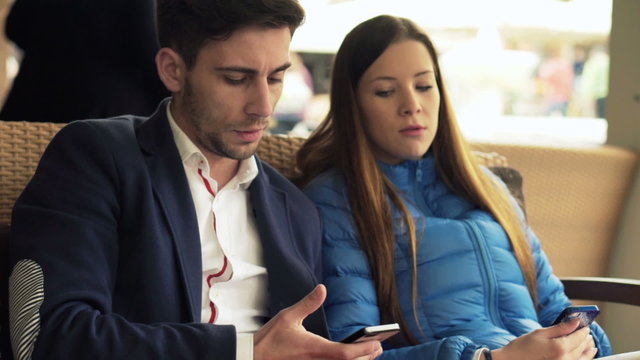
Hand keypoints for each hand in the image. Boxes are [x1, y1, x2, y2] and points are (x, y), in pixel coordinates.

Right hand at [254, 284, 382, 359]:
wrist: (253, 358)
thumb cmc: (270, 339)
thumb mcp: (288, 316)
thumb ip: (308, 303)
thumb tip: (322, 289)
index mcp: (316, 349)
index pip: (346, 353)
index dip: (364, 350)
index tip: (377, 343)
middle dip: (366, 357)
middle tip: (378, 347)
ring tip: (369, 354)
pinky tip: (348, 359)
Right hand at [491, 318, 596, 359]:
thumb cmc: (523, 347)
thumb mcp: (540, 333)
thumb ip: (560, 328)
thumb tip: (575, 321)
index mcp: (560, 347)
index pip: (578, 336)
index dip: (583, 329)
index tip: (584, 324)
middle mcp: (565, 359)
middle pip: (582, 347)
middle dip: (585, 338)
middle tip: (586, 331)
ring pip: (583, 357)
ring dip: (588, 348)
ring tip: (590, 342)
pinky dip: (585, 358)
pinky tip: (587, 354)